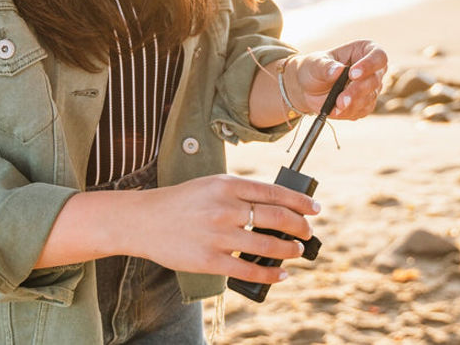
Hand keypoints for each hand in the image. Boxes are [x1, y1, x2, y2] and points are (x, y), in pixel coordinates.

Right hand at [132, 174, 319, 284]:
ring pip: (268, 245)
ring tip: (296, 252)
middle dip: (300, 228)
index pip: (273, 192)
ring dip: (289, 251)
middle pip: (277, 218)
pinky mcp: (211, 260)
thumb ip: (239, 194)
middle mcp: (225, 207)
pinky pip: (250, 270)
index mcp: (226, 184)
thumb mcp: (210, 185)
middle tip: (308, 233)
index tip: (314, 209)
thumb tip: (275, 208)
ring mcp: (218, 235)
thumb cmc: (181, 202)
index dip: (299, 202)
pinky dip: (271, 274)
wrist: (144, 220)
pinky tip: (281, 274)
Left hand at [286, 39, 387, 119]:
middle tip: (341, 99)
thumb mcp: (315, 63)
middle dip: (357, 90)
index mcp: (363, 50)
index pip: (378, 56)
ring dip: (352, 104)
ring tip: (336, 106)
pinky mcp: (365, 104)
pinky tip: (336, 110)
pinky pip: (362, 110)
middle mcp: (371, 69)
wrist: (307, 88)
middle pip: (375, 80)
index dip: (369, 65)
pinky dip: (349, 112)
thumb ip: (325, 66)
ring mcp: (370, 88)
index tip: (352, 74)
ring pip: (369, 97)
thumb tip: (338, 70)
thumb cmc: (313, 68)